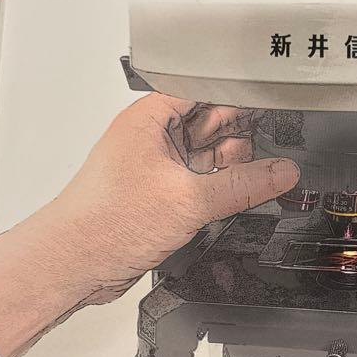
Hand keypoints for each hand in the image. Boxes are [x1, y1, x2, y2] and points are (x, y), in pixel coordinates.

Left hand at [0, 91, 298, 356]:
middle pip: (211, 124)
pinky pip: (201, 184)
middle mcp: (153, 138)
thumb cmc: (104, 222)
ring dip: (232, 168)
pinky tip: (239, 199)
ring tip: (257, 181)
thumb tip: (281, 172)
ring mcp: (158, 168)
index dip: (239, 99)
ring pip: (209, 156)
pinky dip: (220, 191)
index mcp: (151, 118)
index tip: (273, 112)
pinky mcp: (162, 196)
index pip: (206, 92)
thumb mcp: (188, 199)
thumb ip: (242, 185)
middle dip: (240, 138)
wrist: (75, 263)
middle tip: (268, 155)